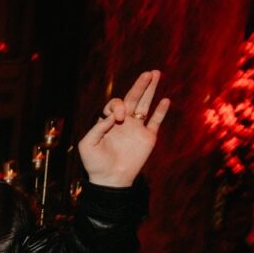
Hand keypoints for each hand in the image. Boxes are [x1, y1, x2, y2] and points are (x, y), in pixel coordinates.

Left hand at [78, 70, 170, 186]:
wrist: (110, 179)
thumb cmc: (95, 163)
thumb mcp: (88, 145)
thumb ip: (97, 129)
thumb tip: (114, 116)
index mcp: (108, 122)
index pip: (115, 104)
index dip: (118, 105)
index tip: (118, 118)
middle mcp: (123, 122)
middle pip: (133, 99)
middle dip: (140, 85)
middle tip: (149, 73)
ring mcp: (136, 129)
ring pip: (145, 105)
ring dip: (151, 91)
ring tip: (157, 75)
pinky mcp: (148, 138)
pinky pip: (156, 122)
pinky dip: (161, 111)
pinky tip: (165, 100)